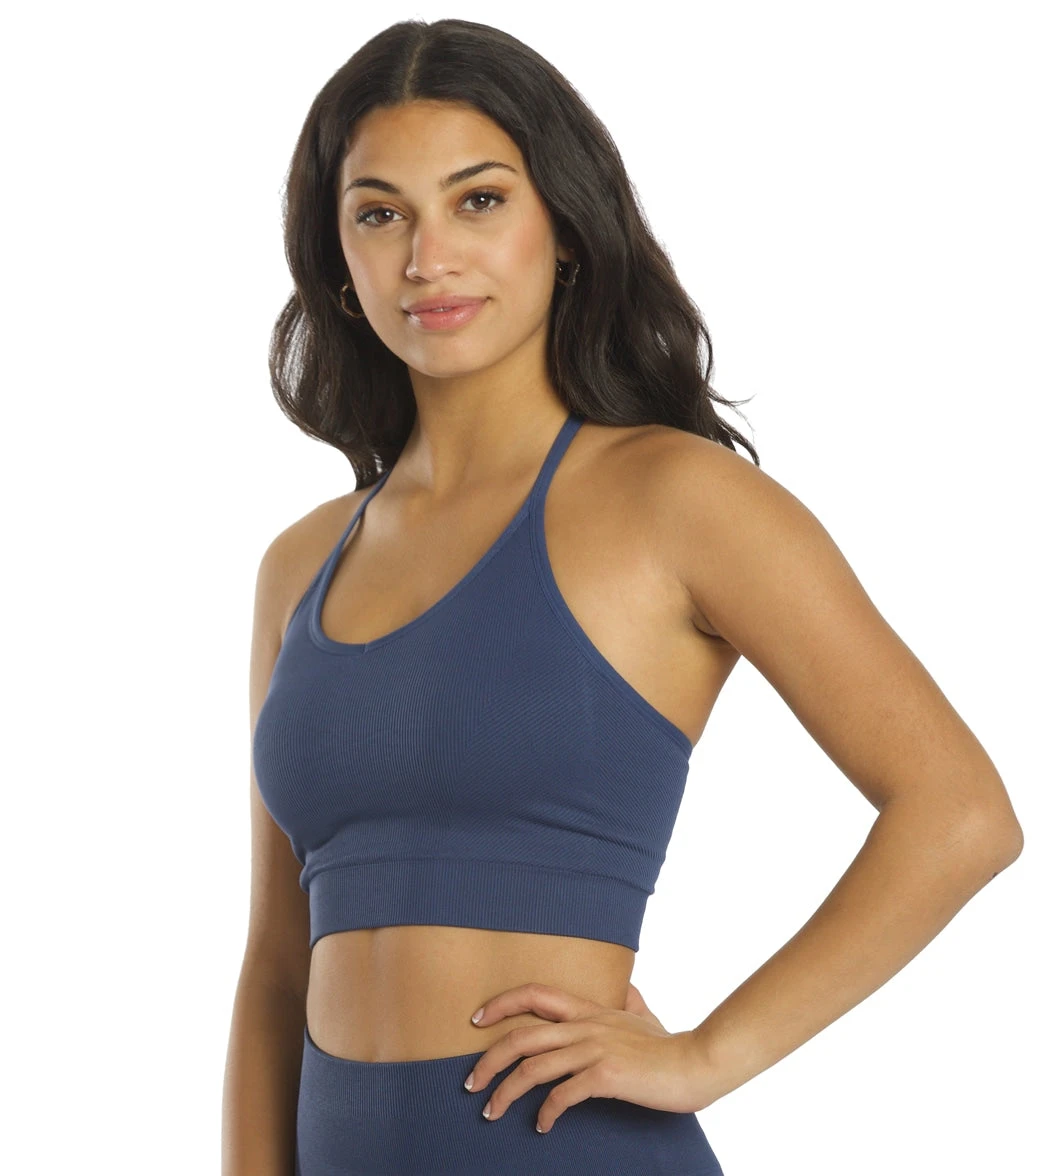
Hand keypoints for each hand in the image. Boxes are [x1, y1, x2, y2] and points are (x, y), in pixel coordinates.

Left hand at [463, 981, 702, 1132]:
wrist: (697, 1062)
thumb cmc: (669, 1044)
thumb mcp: (644, 1015)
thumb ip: (629, 1001)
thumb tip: (626, 989)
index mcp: (589, 1008)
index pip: (534, 994)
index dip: (501, 1004)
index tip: (476, 1021)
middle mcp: (586, 1024)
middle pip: (521, 1036)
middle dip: (488, 1060)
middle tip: (471, 1083)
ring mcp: (595, 1048)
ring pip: (533, 1067)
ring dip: (505, 1092)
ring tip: (492, 1112)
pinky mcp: (606, 1075)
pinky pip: (563, 1094)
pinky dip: (545, 1112)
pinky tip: (542, 1126)